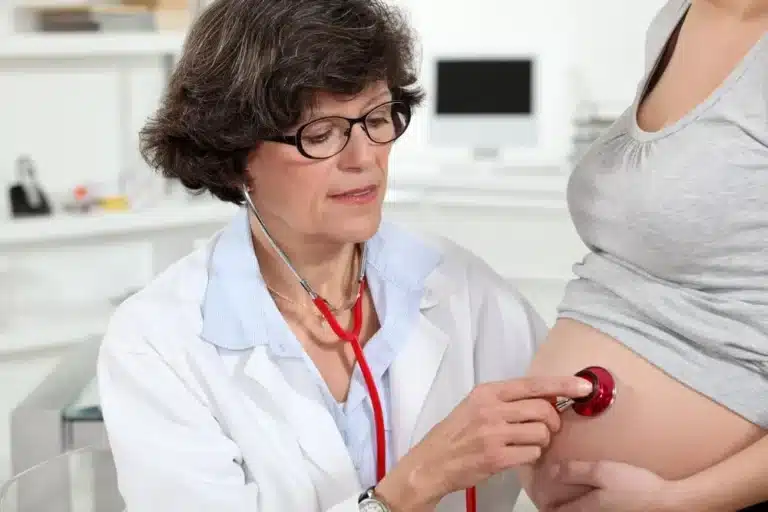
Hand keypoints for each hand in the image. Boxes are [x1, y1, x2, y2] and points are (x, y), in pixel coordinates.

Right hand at [375, 376, 593, 510]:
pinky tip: (518, 455)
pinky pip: (533, 453)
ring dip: (541, 441)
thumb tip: (547, 398)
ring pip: (542, 433)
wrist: (433, 461)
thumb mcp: (476, 405)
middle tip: (545, 428)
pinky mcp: (497, 457)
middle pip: (543, 409)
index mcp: (487, 392)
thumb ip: (508, 399)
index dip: (562, 385)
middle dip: (552, 421)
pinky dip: (531, 455)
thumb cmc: (456, 433)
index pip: (533, 384)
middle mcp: (491, 409)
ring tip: (525, 443)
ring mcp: (493, 433)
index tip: (584, 386)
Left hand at [540, 460, 679, 511]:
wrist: (669, 502)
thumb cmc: (637, 487)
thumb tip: (551, 472)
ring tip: (572, 501)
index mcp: (586, 509)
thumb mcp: (601, 471)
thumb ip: (574, 471)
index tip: (542, 501)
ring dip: (575, 509)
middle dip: (560, 509)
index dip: (546, 508)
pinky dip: (589, 508)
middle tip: (553, 501)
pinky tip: (597, 500)